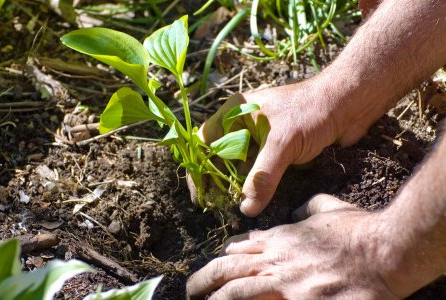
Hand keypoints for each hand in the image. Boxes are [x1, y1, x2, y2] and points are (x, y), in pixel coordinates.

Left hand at [187, 194, 404, 299]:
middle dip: (204, 280)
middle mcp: (276, 259)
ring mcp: (285, 283)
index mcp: (280, 237)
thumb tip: (296, 213)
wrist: (384, 251)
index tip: (216, 267)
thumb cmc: (358, 230)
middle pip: (228, 269)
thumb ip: (306, 209)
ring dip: (215, 299)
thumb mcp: (328, 208)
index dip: (224, 258)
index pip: (240, 247)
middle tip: (191, 290)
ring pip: (236, 291)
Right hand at [193, 81, 359, 216]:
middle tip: (218, 205)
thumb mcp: (283, 143)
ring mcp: (261, 136)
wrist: (349, 104)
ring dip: (238, 185)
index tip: (200, 194)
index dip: (199, 168)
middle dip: (218, 181)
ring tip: (236, 206)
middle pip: (220, 156)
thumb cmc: (312, 111)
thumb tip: (247, 208)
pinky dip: (256, 184)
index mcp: (235, 111)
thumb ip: (263, 176)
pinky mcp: (277, 147)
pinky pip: (260, 168)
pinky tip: (255, 199)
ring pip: (241, 165)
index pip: (205, 141)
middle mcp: (243, 123)